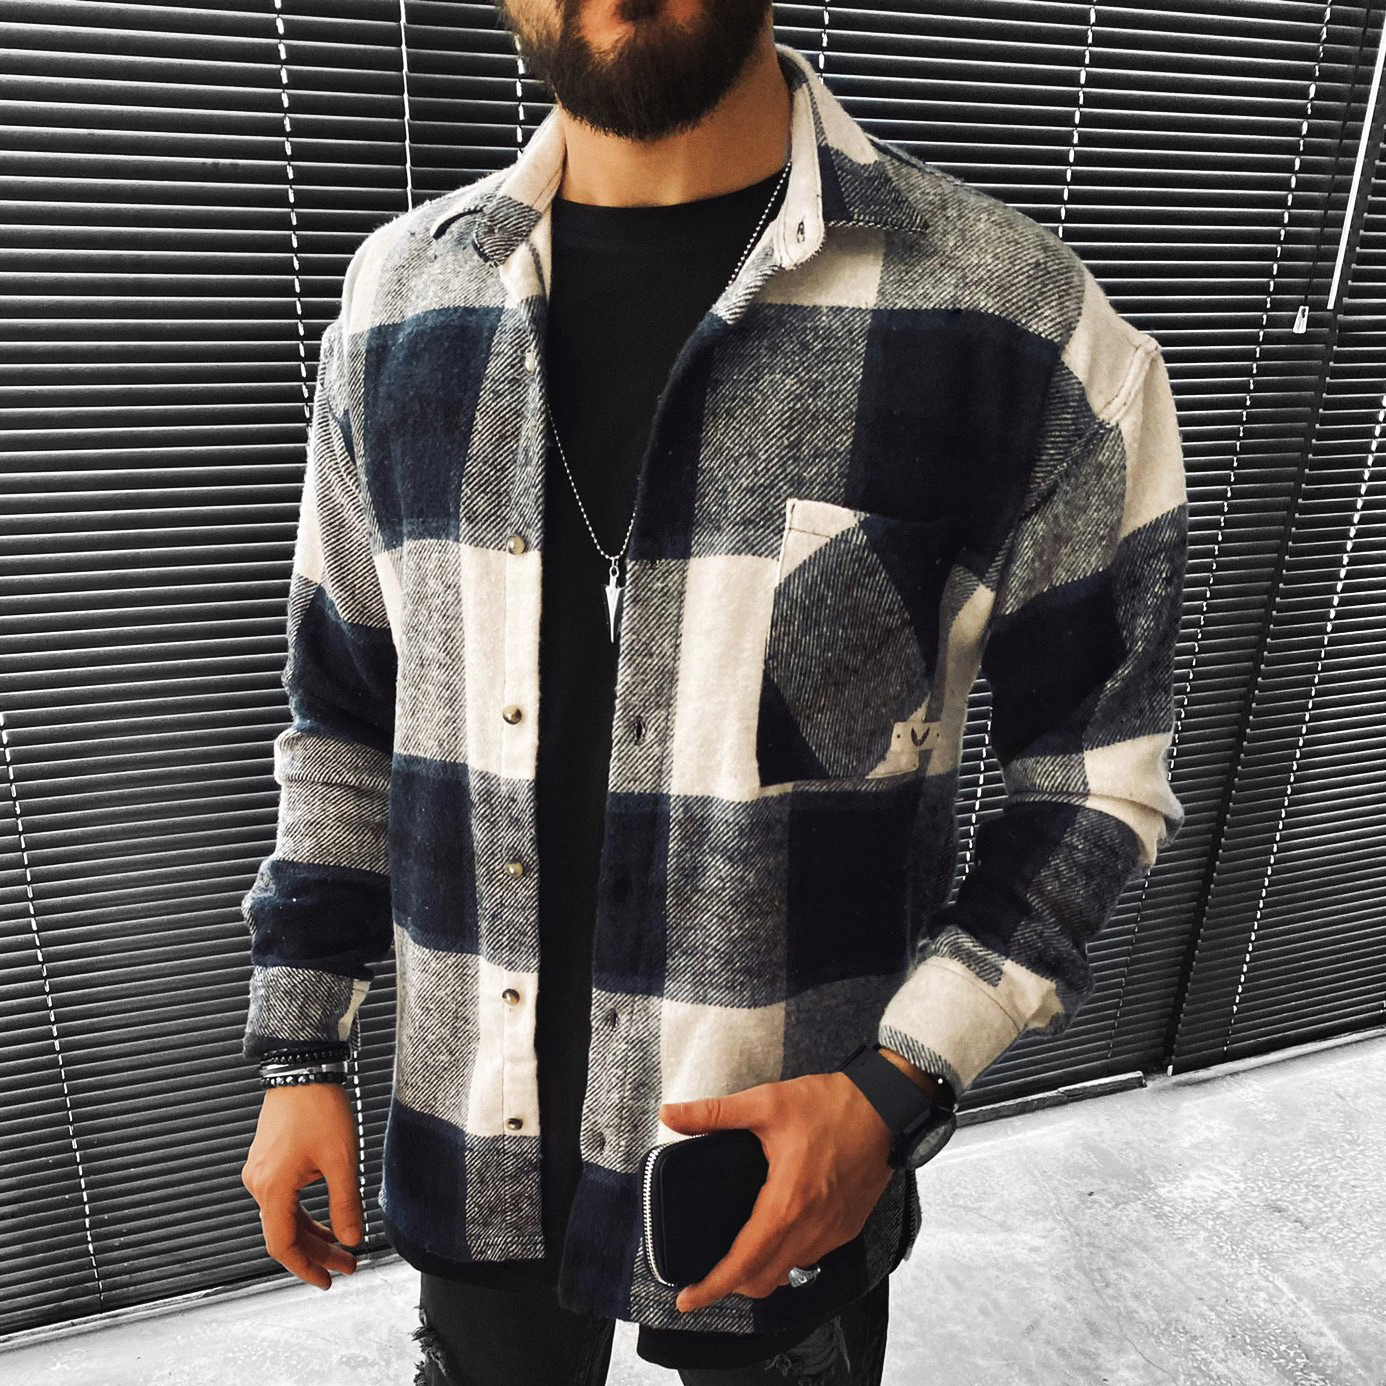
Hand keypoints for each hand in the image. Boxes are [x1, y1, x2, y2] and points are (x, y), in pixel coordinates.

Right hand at [241, 1082, 363, 1289]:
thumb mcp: (341, 1159)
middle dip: (318, 1251)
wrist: (303, 1069)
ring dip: (313, 1233)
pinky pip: (284, 1199)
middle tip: (347, 1264)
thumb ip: (345, 1203)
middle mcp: (259, 1183)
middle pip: (285, 1233)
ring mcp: (261, 1172)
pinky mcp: (268, 1161)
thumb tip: (352, 1237)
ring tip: (343, 1245)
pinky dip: (304, 1213)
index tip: (327, 1280)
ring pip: (285, 1216)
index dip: (305, 1267)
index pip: (282, 1244)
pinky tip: (326, 1219)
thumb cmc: (319, 1107)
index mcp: (272, 1187)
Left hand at [658, 1071, 898, 1312]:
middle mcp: (811, 1228)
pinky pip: (811, 1258)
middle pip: (763, 1280)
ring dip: (760, 1274)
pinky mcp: (847, 1227)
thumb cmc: (831, 1105)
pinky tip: (776, 1236)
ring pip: (788, 1273)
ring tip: (738, 1257)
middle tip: (707, 1275)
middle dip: (731, 1286)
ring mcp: (833, 1233)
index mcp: (787, 1203)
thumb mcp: (765, 1103)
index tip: (687, 1300)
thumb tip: (671, 1114)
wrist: (885, 1108)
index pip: (744, 1263)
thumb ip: (713, 1113)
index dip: (712, 1287)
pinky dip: (787, 1259)